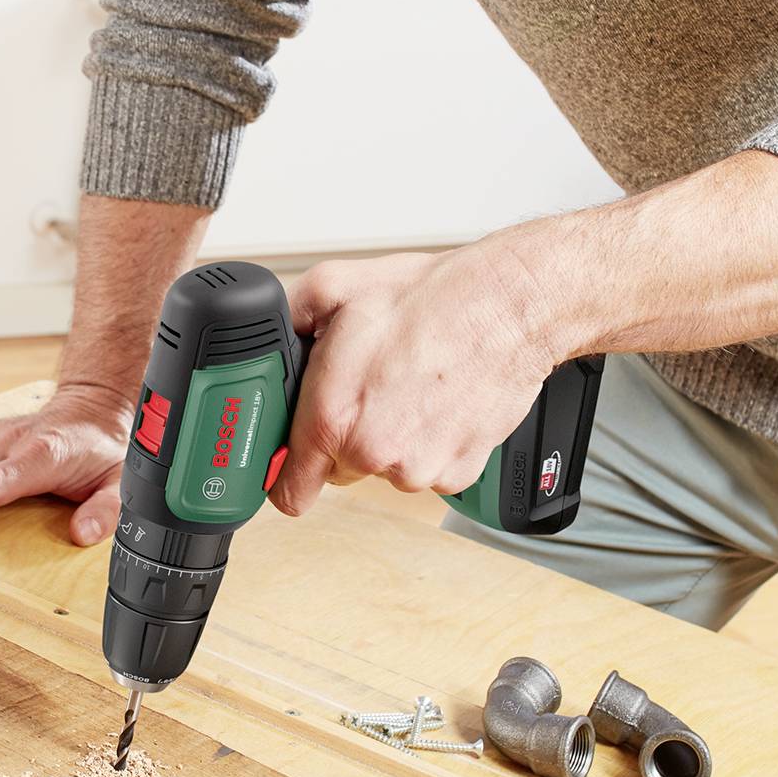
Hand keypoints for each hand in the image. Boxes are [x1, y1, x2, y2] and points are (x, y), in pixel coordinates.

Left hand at [273, 239, 554, 517]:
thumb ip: (288, 319)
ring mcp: (419, 469)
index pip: (288, 490)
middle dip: (341, 436)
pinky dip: (428, 443)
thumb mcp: (335, 287)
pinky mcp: (457, 473)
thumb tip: (270, 339)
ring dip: (388, 438)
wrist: (507, 308)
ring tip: (408, 387)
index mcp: (333, 416)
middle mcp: (374, 452)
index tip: (290, 462)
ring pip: (384, 468)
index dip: (284, 474)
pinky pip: (426, 468)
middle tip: (366, 389)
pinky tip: (436, 402)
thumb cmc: (432, 299)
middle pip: (336, 470)